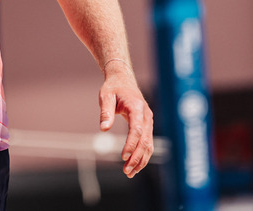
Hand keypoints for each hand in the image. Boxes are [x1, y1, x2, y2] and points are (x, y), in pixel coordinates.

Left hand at [98, 62, 154, 177]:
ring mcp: (148, 121)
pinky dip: (143, 155)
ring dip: (141, 159)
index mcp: (137, 107)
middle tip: (126, 171)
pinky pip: (147, 142)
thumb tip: (103, 129)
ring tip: (130, 173)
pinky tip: (136, 165)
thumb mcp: (105, 96)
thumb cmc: (113, 87)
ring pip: (148, 144)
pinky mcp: (147, 125)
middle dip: (136, 157)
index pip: (136, 130)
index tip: (123, 157)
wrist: (123, 79)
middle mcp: (146, 115)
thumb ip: (105, 112)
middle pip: (144, 140)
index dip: (131, 144)